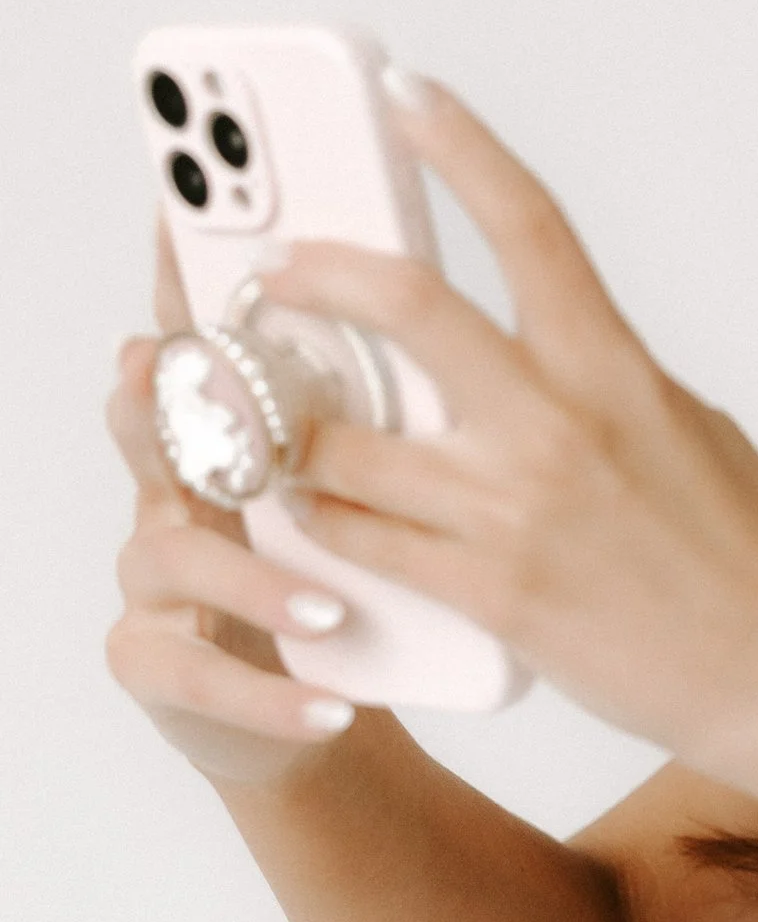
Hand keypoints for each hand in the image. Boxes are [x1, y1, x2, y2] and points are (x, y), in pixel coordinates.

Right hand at [103, 232, 362, 784]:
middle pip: (150, 420)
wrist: (323, 706)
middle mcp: (177, 483)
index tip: (183, 212)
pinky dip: (268, 698)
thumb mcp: (384, 481)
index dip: (181, 275)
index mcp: (232, 425)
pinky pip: (196, 675)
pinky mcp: (157, 663)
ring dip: (253, 577)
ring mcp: (155, 575)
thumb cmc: (356, 572)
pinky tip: (331, 709)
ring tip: (328, 610)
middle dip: (162, 396)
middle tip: (182, 380)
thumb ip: (382, 406)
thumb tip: (443, 308)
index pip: (200, 332)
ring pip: (171, 552)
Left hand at [263, 77, 757, 788]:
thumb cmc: (750, 557)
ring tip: (270, 420)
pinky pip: (359, 542)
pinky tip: (303, 512)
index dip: (460, 144)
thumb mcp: (690, 430)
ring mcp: (516, 512)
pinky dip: (318, 520)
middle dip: (315, 275)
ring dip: (289, 426)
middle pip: (405, 307)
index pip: (529, 225)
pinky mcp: (489, 595)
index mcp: (615, 369)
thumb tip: (542, 347)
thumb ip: (605, 379)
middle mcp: (559, 426)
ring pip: (346, 442)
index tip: (407, 94)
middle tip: (275, 273)